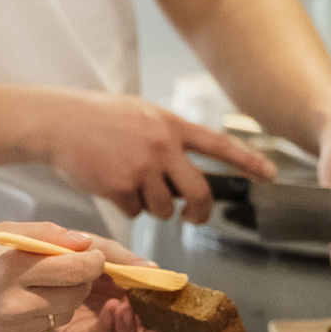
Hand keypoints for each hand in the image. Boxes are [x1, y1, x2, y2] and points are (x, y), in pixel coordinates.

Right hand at [0, 222, 104, 331]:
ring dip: (67, 296)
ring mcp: (12, 330)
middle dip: (85, 278)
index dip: (91, 259)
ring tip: (51, 279)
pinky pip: (42, 326)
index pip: (73, 268)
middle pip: (75, 295)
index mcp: (8, 272)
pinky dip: (45, 310)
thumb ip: (39, 234)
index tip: (93, 252)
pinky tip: (27, 297)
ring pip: (62, 313)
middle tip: (78, 264)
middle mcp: (13, 305)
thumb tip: (81, 239)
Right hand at [37, 90, 275, 222]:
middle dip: (199, 211)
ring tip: (129, 183)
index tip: (271, 175)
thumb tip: (188, 169)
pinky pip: (135, 211)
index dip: (248, 162)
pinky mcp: (120, 186)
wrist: (59, 121)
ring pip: (163, 208)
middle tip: (193, 217)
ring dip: (151, 205)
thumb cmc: (99, 118)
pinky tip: (111, 185)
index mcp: (171, 125)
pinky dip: (126, 205)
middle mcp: (162, 145)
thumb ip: (168, 136)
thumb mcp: (142, 114)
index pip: (219, 145)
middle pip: (199, 192)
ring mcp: (142, 167)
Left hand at [41, 232, 169, 331]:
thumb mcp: (101, 249)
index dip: (166, 322)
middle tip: (150, 317)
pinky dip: (107, 326)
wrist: (34, 262)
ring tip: (125, 306)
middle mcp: (118, 322)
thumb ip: (127, 261)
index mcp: (131, 301)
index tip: (166, 305)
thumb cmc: (70, 256)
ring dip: (128, 328)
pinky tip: (110, 309)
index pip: (158, 323)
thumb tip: (154, 271)